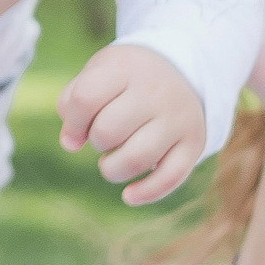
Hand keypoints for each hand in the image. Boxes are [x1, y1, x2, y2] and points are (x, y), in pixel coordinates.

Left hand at [58, 43, 207, 205]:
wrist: (181, 71)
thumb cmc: (124, 80)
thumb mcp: (97, 74)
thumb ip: (73, 104)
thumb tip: (71, 144)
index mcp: (124, 67)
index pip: (85, 98)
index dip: (73, 123)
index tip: (77, 129)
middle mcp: (155, 90)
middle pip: (108, 131)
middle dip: (96, 142)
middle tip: (103, 138)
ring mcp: (178, 117)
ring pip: (136, 159)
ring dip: (112, 169)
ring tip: (111, 162)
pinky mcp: (194, 142)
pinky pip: (170, 178)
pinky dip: (146, 193)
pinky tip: (128, 196)